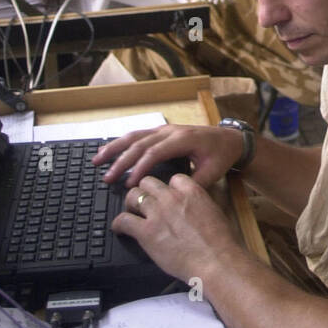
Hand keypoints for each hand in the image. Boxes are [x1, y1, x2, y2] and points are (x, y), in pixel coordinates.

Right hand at [94, 123, 243, 189]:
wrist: (230, 139)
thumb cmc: (221, 155)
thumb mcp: (213, 171)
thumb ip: (195, 184)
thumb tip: (176, 197)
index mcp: (182, 139)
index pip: (155, 153)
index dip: (140, 168)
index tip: (129, 185)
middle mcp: (170, 131)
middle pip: (139, 144)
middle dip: (120, 160)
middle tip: (106, 177)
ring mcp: (164, 130)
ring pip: (134, 136)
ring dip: (114, 148)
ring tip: (96, 159)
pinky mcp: (161, 132)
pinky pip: (138, 136)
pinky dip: (121, 143)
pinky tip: (108, 151)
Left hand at [112, 174, 239, 282]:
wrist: (216, 262)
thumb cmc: (221, 244)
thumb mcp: (215, 213)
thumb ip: (200, 204)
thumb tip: (194, 207)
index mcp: (192, 191)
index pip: (172, 178)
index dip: (168, 188)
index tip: (166, 195)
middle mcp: (172, 198)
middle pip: (149, 182)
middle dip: (146, 191)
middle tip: (145, 202)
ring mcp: (157, 213)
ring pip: (133, 196)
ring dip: (131, 204)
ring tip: (131, 212)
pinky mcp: (146, 232)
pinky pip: (124, 220)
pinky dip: (119, 224)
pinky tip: (120, 228)